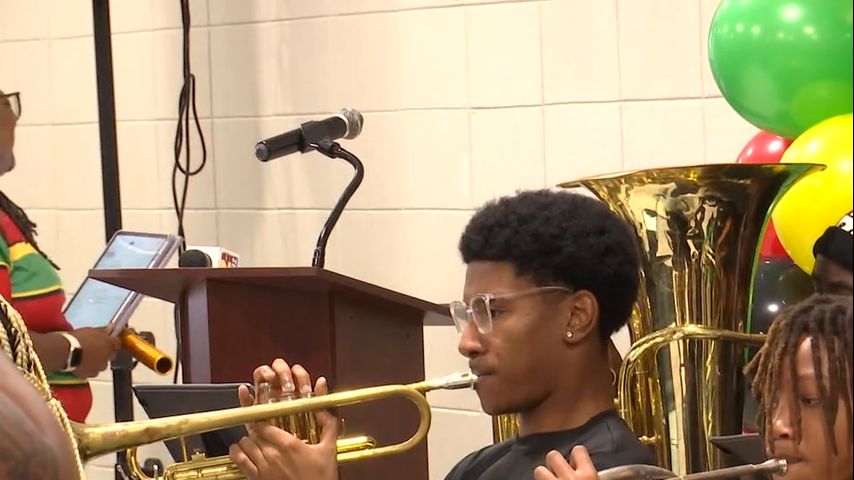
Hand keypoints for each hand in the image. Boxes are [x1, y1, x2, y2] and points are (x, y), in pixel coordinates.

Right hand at [69, 327, 120, 377]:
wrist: (66, 351)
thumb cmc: (78, 338)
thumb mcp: (90, 330)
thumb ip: (103, 330)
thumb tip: (112, 327)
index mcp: (110, 343)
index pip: (118, 342)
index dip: (112, 341)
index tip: (107, 340)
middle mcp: (108, 355)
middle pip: (111, 354)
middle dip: (106, 352)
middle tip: (96, 349)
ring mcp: (101, 366)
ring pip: (103, 364)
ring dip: (99, 361)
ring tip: (88, 358)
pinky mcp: (92, 374)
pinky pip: (94, 371)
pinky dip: (90, 368)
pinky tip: (83, 364)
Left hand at [230, 359, 338, 479]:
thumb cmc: (320, 478)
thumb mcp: (329, 450)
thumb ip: (328, 425)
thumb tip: (324, 408)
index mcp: (289, 444)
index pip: (265, 423)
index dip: (264, 419)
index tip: (267, 419)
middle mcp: (272, 454)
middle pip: (254, 432)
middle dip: (257, 430)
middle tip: (263, 430)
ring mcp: (262, 467)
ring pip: (244, 444)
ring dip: (247, 441)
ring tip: (253, 440)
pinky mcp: (257, 478)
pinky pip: (239, 460)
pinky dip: (236, 452)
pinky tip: (239, 450)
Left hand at [533, 446, 597, 479]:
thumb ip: (591, 473)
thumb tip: (586, 465)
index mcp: (588, 476)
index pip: (578, 450)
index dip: (576, 456)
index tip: (576, 464)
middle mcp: (570, 478)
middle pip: (554, 455)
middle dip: (555, 463)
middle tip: (560, 473)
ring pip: (539, 470)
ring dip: (544, 475)